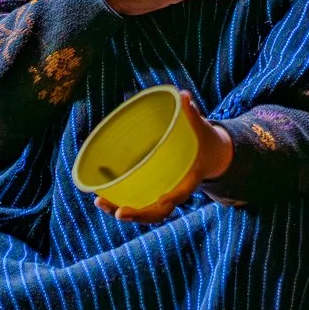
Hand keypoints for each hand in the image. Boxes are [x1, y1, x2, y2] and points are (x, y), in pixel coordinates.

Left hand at [96, 90, 233, 223]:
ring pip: (145, 211)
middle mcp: (176, 190)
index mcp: (191, 177)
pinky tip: (101, 197)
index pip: (183, 192)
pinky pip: (138, 201)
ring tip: (100, 203)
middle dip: (139, 214)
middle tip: (119, 212)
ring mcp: (164, 194)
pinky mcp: (153, 191)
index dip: (173, 197)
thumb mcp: (200, 127)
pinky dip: (120, 202)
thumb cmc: (201, 139)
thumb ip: (191, 113)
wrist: (208, 154)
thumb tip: (183, 95)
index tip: (162, 200)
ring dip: (123, 211)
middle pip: (159, 211)